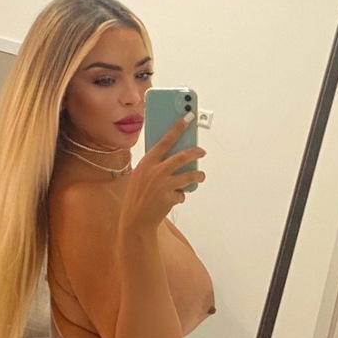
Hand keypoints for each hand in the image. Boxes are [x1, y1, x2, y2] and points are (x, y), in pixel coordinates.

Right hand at [120, 113, 205, 230]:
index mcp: (146, 162)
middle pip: (182, 156)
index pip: (165, 140)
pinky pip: (183, 193)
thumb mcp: (141, 176)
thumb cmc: (138, 197)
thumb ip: (155, 165)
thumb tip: (174, 154)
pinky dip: (181, 195)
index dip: (177, 127)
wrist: (135, 221)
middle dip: (195, 152)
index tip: (188, 116)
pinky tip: (173, 199)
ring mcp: (164, 185)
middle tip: (202, 151)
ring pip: (189, 175)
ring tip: (200, 176)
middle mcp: (155, 171)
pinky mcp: (170, 198)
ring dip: (197, 175)